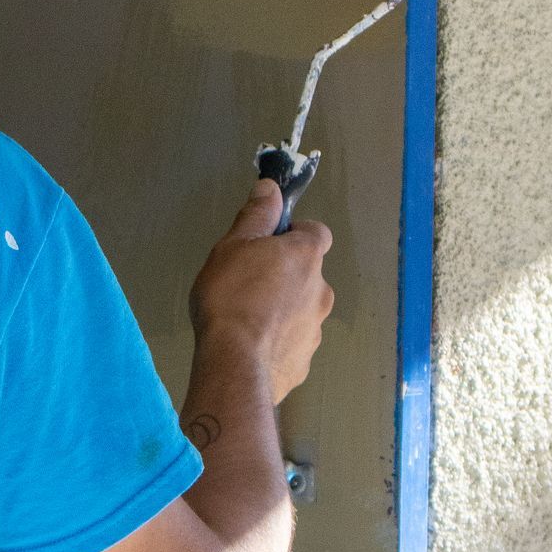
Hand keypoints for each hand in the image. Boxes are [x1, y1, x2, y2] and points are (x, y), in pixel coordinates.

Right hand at [189, 180, 333, 403]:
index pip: (317, 232)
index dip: (296, 234)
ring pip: (303, 309)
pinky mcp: (306, 360)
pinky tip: (252, 347)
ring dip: (284, 310)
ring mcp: (317, 328)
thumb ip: (256, 215)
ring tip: (248, 320)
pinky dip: (279, 341)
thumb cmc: (230, 296)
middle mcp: (321, 290)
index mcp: (306, 256)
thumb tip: (271, 187)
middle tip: (249, 284)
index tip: (269, 244)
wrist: (236, 364)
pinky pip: (293, 342)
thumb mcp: (233, 246)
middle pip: (309, 274)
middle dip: (286, 276)